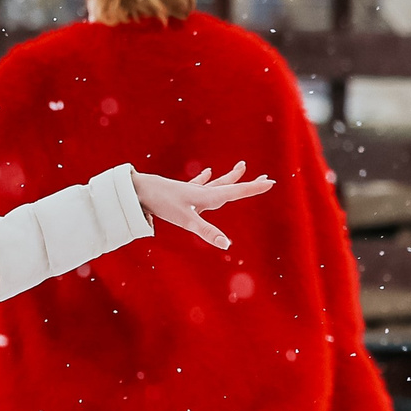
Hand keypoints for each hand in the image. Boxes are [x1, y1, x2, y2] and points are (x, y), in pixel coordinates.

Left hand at [130, 161, 274, 250]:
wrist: (139, 190)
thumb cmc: (164, 204)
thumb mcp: (187, 221)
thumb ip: (207, 232)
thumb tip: (226, 244)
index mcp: (208, 197)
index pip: (237, 191)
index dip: (254, 188)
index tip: (272, 181)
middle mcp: (203, 192)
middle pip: (230, 186)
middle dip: (247, 183)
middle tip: (264, 176)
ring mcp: (192, 191)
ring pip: (216, 183)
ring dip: (229, 177)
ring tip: (241, 167)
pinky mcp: (181, 191)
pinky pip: (197, 184)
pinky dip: (204, 178)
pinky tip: (207, 172)